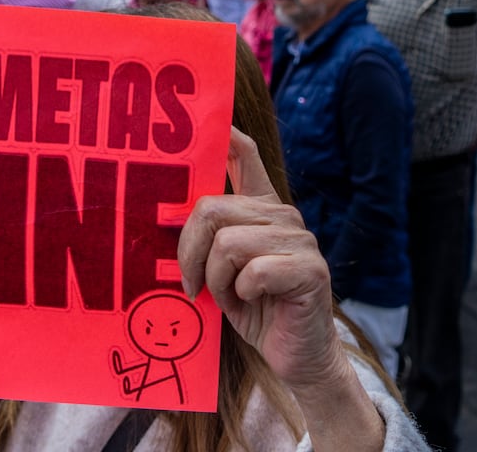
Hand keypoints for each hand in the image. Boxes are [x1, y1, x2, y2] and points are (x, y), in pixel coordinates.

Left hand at [178, 128, 344, 391]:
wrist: (297, 357)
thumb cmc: (255, 311)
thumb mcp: (220, 272)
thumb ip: (206, 240)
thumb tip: (165, 218)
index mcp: (260, 209)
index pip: (244, 156)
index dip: (226, 134)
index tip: (212, 120)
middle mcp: (282, 216)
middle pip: (212, 208)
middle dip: (189, 253)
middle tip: (191, 285)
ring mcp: (300, 240)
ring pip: (228, 242)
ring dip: (215, 280)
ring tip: (228, 297)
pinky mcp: (311, 269)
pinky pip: (254, 271)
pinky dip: (242, 293)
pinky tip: (254, 302)